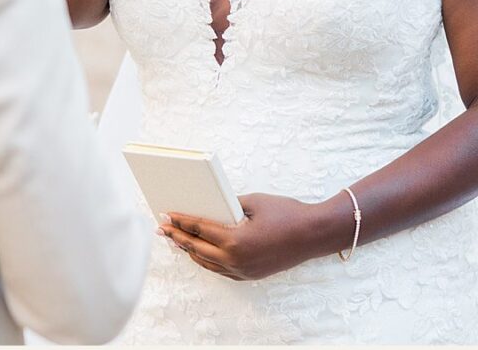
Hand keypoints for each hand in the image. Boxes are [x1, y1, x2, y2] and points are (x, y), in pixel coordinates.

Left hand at [158, 193, 347, 281]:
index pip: (199, 229)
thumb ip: (230, 205)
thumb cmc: (287, 214)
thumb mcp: (254, 202)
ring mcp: (242, 271)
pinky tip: (200, 251)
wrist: (313, 235)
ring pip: (206, 263)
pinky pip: (220, 269)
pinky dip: (206, 260)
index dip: (181, 221)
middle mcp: (235, 260)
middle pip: (196, 249)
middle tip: (163, 228)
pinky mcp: (249, 275)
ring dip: (189, 251)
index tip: (166, 215)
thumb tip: (212, 208)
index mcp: (235, 241)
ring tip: (176, 239)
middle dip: (177, 237)